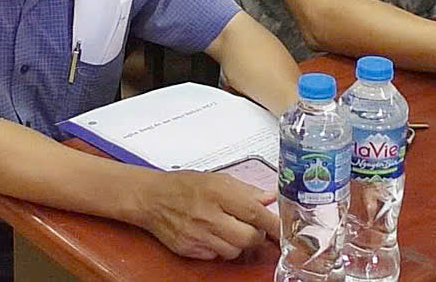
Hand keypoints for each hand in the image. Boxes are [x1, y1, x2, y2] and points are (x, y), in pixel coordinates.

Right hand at [130, 170, 276, 260]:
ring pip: (235, 251)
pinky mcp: (190, 250)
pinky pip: (216, 256)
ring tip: (228, 228)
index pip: (255, 213)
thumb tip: (269, 198)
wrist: (151, 198)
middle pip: (249, 238)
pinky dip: (220, 248)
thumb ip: (246, 190)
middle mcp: (209, 215)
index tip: (284, 230)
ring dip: (238, 243)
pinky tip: (213, 235)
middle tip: (251, 225)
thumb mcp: (218, 179)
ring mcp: (199, 235)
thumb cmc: (184, 185)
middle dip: (256, 234)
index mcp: (219, 192)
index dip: (274, 224)